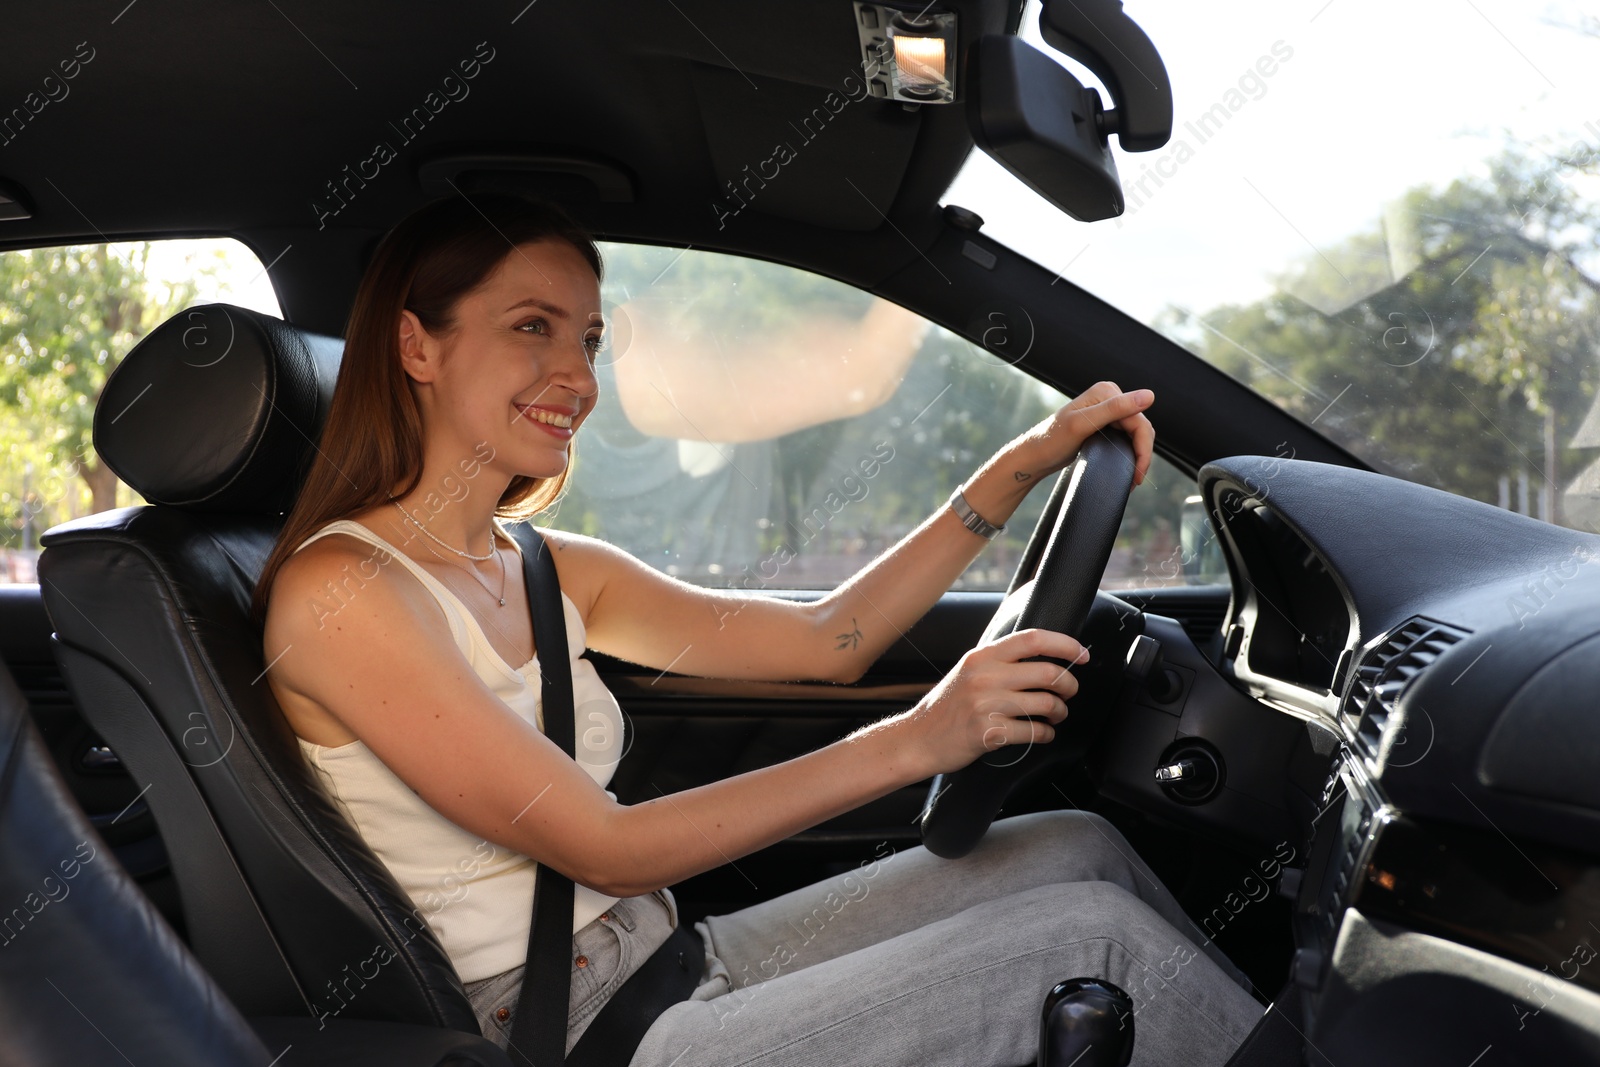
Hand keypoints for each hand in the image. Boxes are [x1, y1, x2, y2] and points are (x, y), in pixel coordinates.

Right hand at [895, 628, 1089, 776]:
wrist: (918, 738)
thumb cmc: (948, 707)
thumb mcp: (969, 671)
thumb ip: (1000, 661)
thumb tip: (1043, 656)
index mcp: (983, 657)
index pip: (1033, 639)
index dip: (1065, 644)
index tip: (1082, 654)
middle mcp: (985, 676)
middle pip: (1048, 673)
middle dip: (1068, 685)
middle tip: (1069, 692)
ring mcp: (986, 704)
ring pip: (1046, 703)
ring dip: (1059, 712)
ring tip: (1055, 715)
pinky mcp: (989, 732)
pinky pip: (1034, 731)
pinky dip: (1046, 734)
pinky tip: (1043, 733)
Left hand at [1013, 382, 1155, 486]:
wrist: (1034, 456)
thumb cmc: (1051, 441)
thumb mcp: (1083, 424)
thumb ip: (1115, 408)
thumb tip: (1149, 395)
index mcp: (1106, 391)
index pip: (1138, 419)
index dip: (1143, 447)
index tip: (1138, 472)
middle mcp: (1108, 397)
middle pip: (1140, 426)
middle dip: (1142, 453)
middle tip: (1136, 479)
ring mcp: (1106, 411)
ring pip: (1135, 433)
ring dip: (1137, 455)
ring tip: (1133, 477)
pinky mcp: (1104, 425)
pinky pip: (1126, 437)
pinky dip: (1129, 453)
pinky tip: (1126, 467)